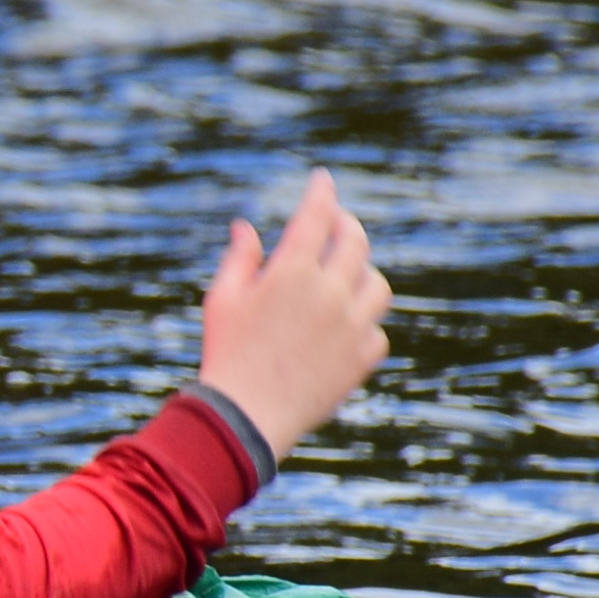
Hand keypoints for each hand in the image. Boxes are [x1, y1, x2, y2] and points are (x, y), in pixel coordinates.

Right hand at [197, 168, 392, 456]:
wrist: (245, 417)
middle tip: (336, 224)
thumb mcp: (222, 300)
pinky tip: (343, 328)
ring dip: (362, 275)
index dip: (322, 193)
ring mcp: (352, 326)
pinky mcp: (362, 358)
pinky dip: (362, 323)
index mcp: (292, 272)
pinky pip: (375, 330)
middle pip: (356, 243)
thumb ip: (240, 258)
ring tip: (344, 279)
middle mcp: (330, 293)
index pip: (316, 216)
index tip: (323, 180)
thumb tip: (247, 227)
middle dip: (346, 226)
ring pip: (376, 284)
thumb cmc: (226, 354)